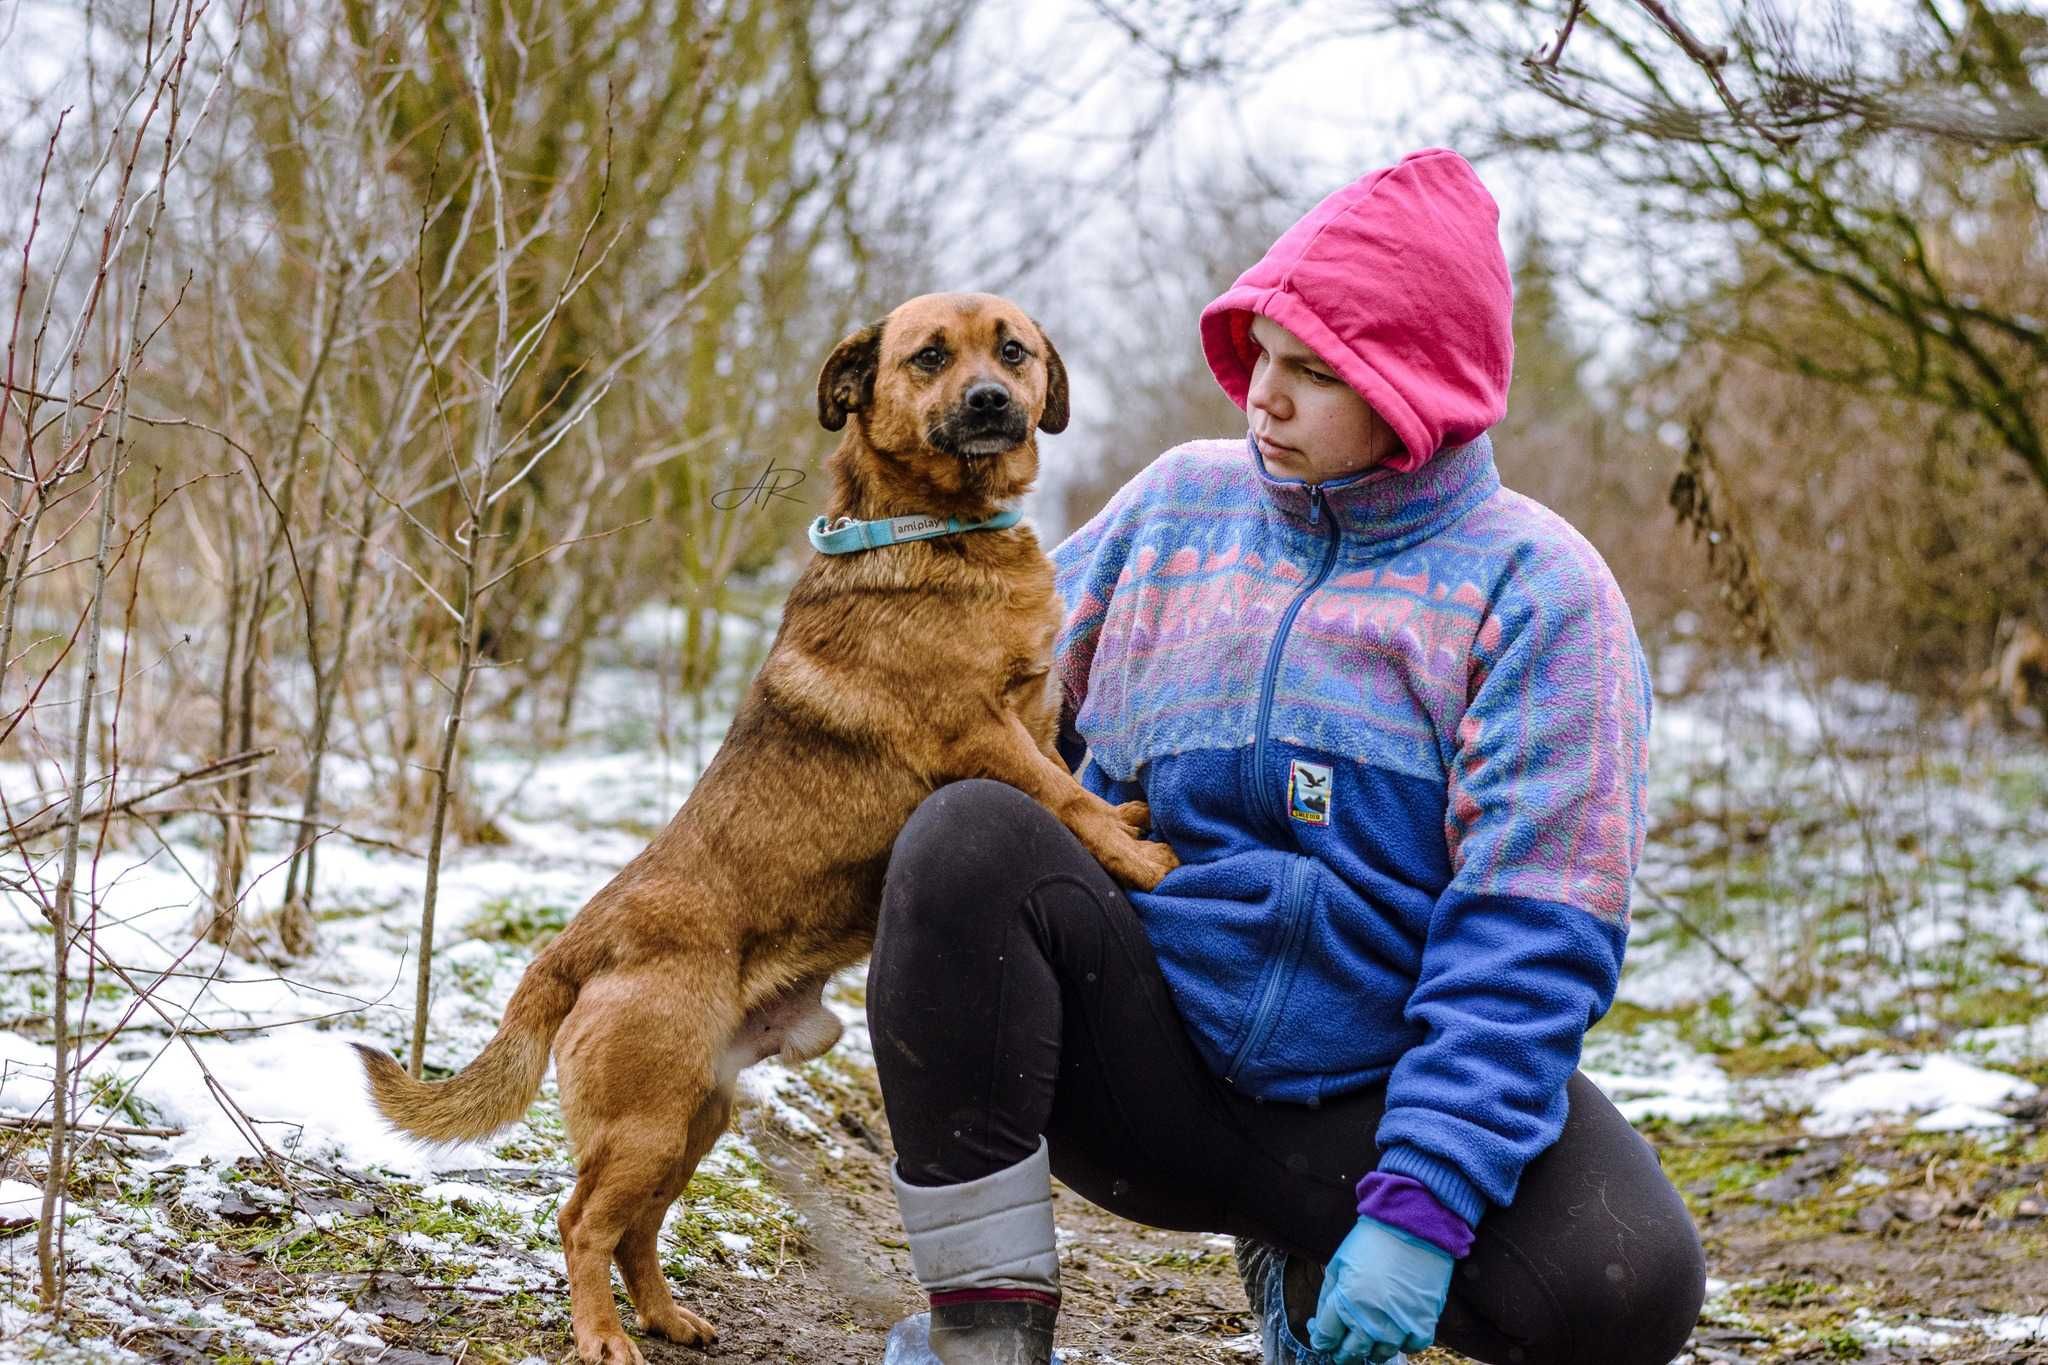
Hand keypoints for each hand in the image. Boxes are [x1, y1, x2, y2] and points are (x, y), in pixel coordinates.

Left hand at [1307, 1215, 1452, 1363]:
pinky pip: (1410, 1348)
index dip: (1320, 1338)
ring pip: (1379, 1356)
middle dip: (1342, 1350)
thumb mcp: (1338, 1265)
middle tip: (1342, 1342)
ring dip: (1371, 1348)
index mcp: (1346, 1304)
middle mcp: (1372, 1321)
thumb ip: (1327, 1299)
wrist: (1413, 1226)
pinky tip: (1396, 1327)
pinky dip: (1402, 1341)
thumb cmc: (1372, 1241)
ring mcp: (1399, 1326)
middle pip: (1350, 1354)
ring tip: (1369, 1333)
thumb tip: (1319, 1325)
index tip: (1322, 1334)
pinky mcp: (1423, 1324)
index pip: (1325, 1339)